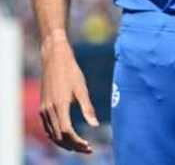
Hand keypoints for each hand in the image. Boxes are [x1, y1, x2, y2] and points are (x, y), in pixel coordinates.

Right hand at [39, 35, 97, 153]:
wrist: (54, 59)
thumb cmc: (71, 72)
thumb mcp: (82, 89)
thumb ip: (88, 108)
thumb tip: (95, 125)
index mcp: (59, 106)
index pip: (67, 132)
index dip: (77, 142)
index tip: (90, 147)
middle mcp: (48, 111)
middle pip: (59, 137)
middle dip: (73, 146)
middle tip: (87, 150)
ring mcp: (43, 110)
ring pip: (52, 134)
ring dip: (64, 143)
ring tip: (79, 146)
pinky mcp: (43, 108)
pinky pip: (48, 128)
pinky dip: (57, 136)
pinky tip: (67, 137)